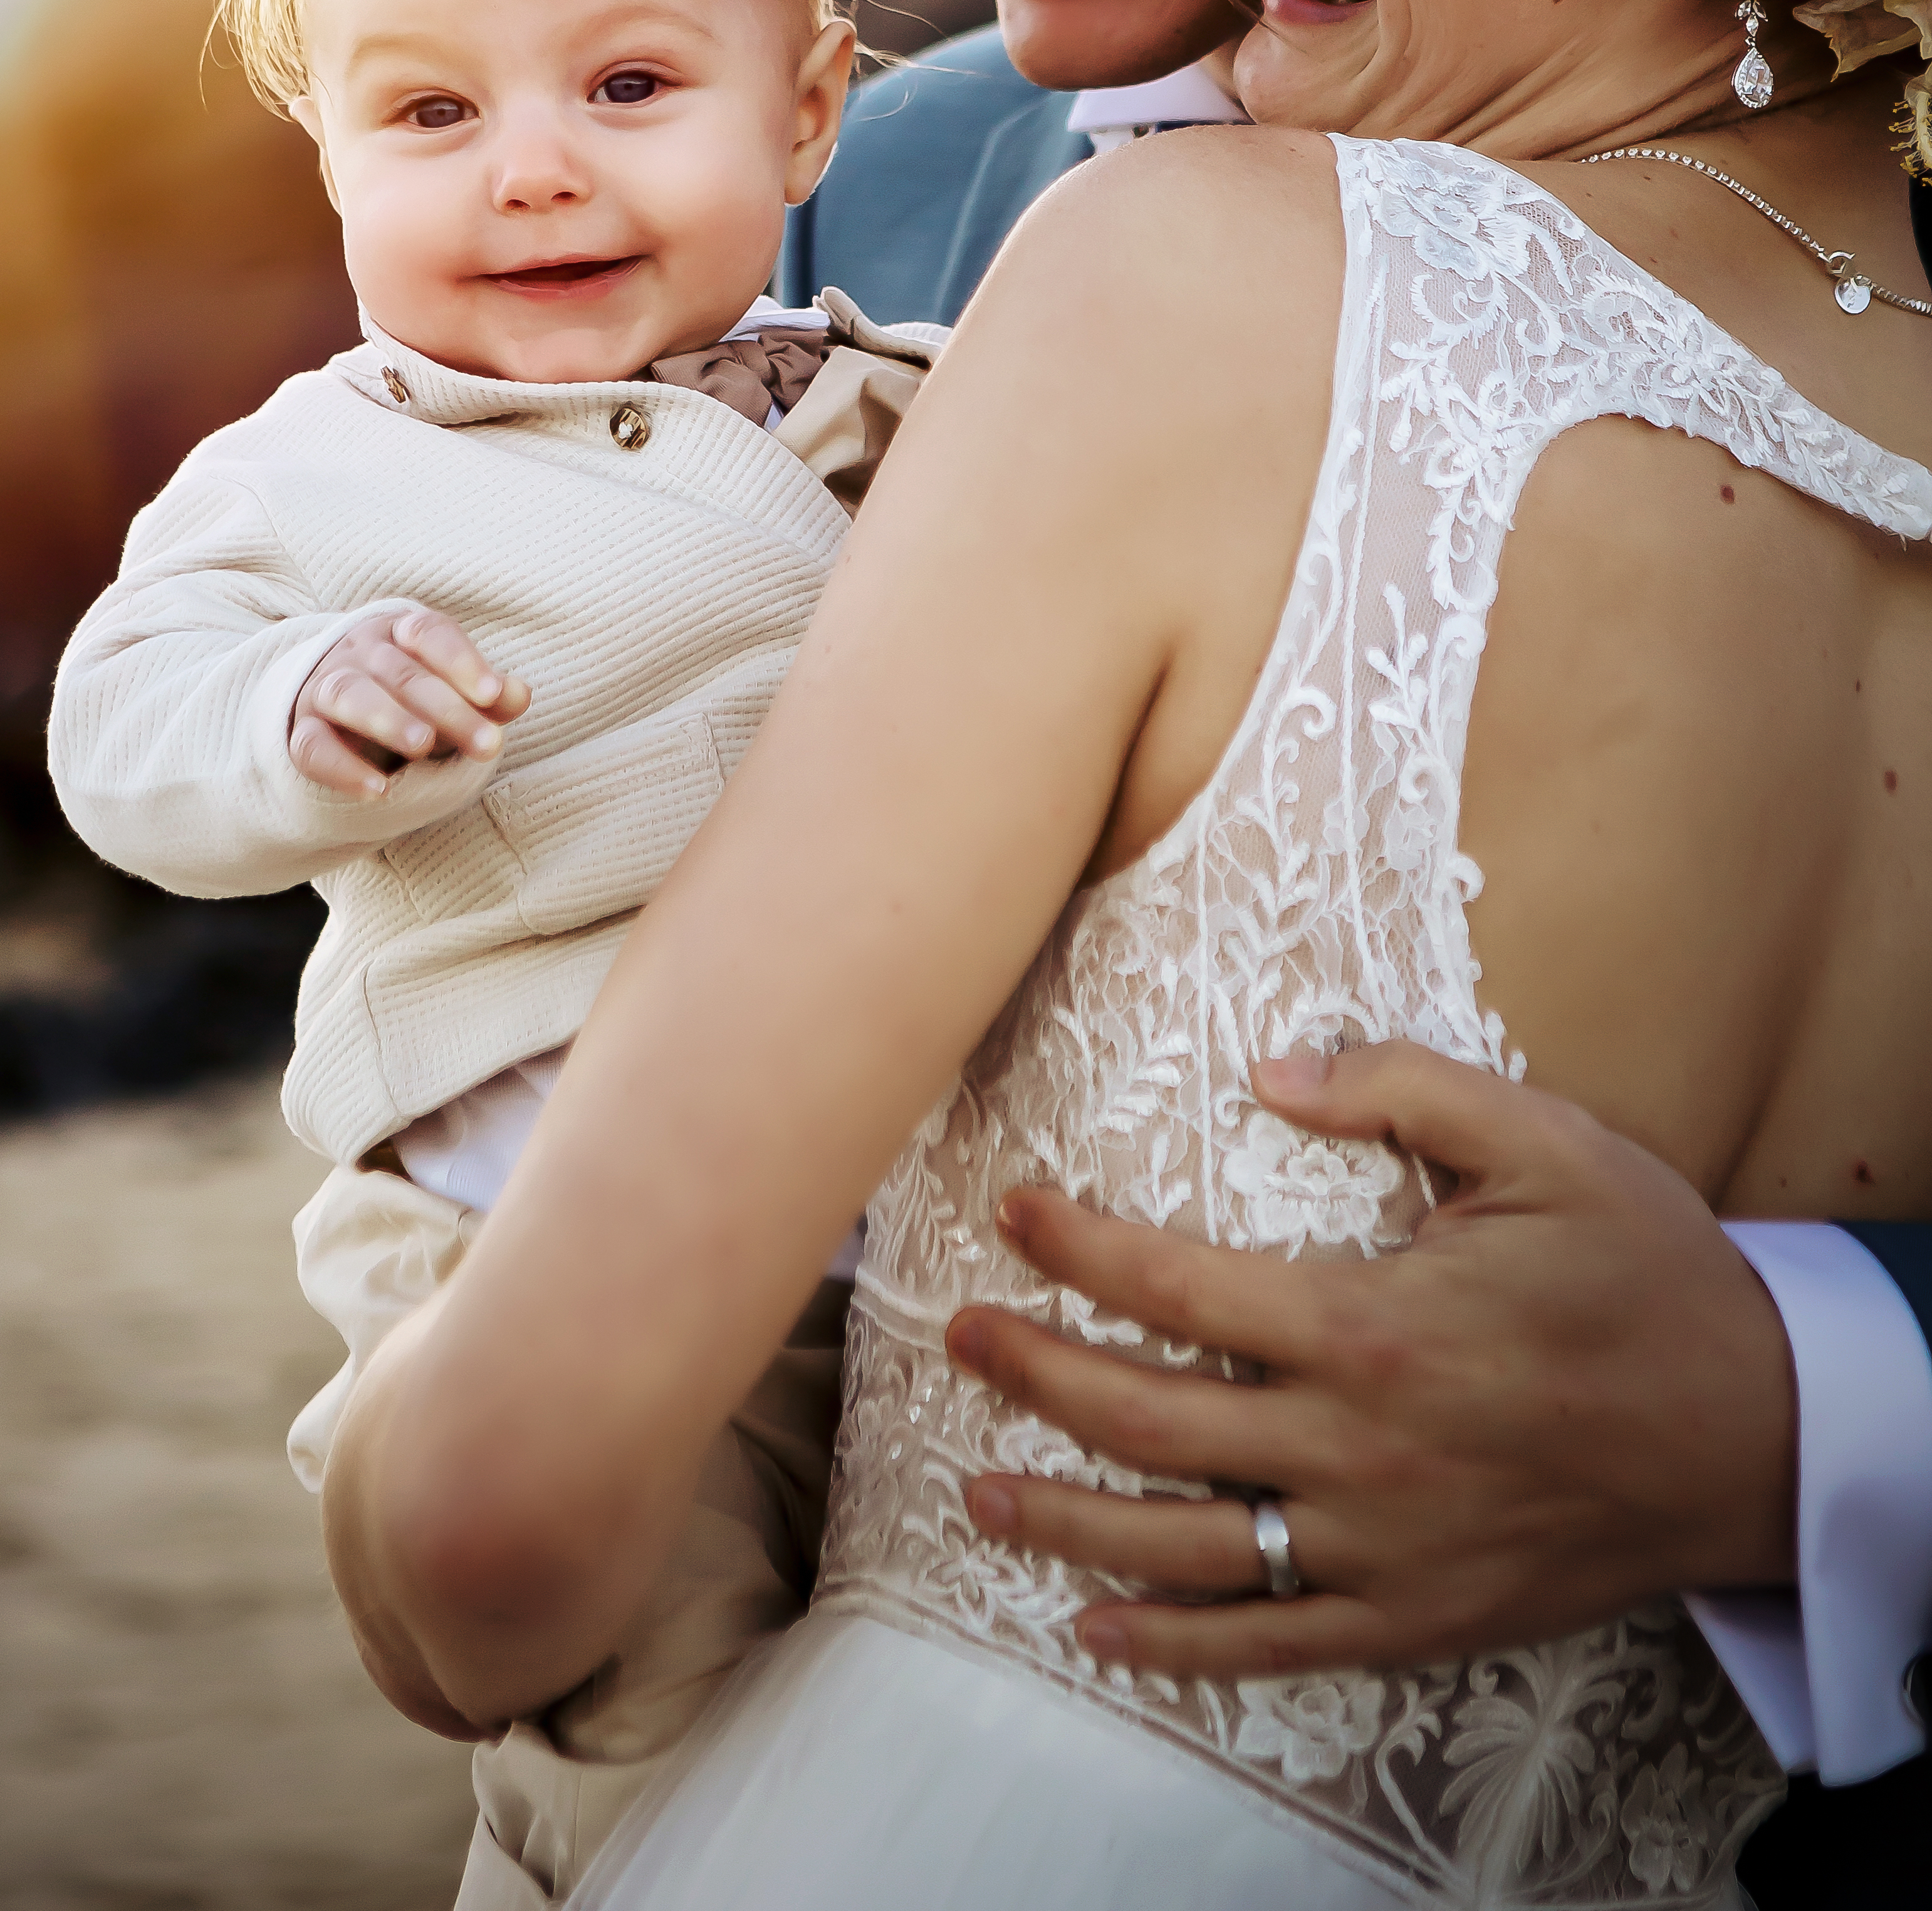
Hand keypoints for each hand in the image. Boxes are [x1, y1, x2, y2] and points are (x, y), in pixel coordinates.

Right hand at [289, 608, 529, 797]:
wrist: (339, 716)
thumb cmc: (415, 698)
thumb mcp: (455, 692)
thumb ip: (488, 695)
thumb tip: (519, 694)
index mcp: (400, 631)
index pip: (429, 633)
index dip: (462, 662)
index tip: (494, 695)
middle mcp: (359, 652)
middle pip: (401, 672)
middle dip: (447, 708)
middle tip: (488, 744)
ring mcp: (324, 689)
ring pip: (350, 694)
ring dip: (389, 719)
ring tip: (424, 746)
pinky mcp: (301, 732)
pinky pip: (313, 747)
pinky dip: (344, 769)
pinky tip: (378, 791)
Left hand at [946, 1041, 1796, 1679]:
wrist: (1755, 1436)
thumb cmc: (1646, 1273)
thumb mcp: (1544, 1142)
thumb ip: (1400, 1088)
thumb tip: (1272, 1067)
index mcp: (1369, 1325)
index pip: (1174, 1289)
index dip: (1077, 1247)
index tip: (1012, 1213)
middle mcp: (1351, 1449)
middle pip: (1145, 1417)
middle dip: (1033, 1373)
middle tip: (956, 1336)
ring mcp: (1376, 1549)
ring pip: (1180, 1545)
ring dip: (1063, 1519)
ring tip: (974, 1487)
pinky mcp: (1410, 1620)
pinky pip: (1267, 1644)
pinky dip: (1172, 1644)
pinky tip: (1096, 1629)